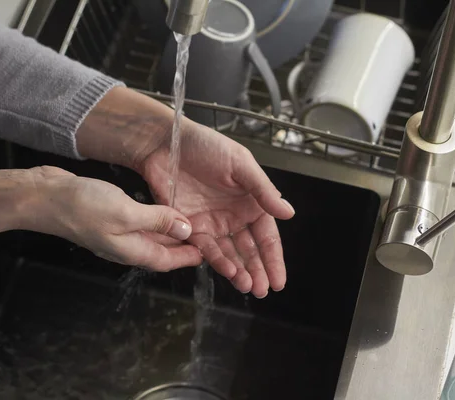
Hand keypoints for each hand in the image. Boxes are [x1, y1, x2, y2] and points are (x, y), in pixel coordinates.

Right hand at [0, 167, 202, 270]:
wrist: (43, 196)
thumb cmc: (81, 207)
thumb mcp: (127, 213)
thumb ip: (157, 221)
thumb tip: (185, 230)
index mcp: (131, 250)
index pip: (167, 260)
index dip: (189, 257)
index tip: (209, 252)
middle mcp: (125, 245)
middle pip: (161, 250)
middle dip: (183, 246)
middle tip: (205, 236)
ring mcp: (115, 233)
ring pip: (150, 236)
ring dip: (169, 231)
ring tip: (189, 222)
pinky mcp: (108, 218)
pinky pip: (138, 222)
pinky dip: (153, 218)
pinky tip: (160, 209)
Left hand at [77, 88, 295, 297]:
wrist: (165, 144)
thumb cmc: (205, 146)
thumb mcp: (241, 165)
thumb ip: (263, 191)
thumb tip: (288, 213)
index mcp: (250, 202)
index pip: (266, 236)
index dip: (274, 258)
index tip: (279, 280)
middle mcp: (233, 216)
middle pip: (250, 250)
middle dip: (258, 271)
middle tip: (263, 290)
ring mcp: (212, 224)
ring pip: (230, 254)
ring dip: (240, 271)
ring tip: (248, 286)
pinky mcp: (190, 227)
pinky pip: (206, 250)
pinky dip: (218, 262)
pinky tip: (229, 271)